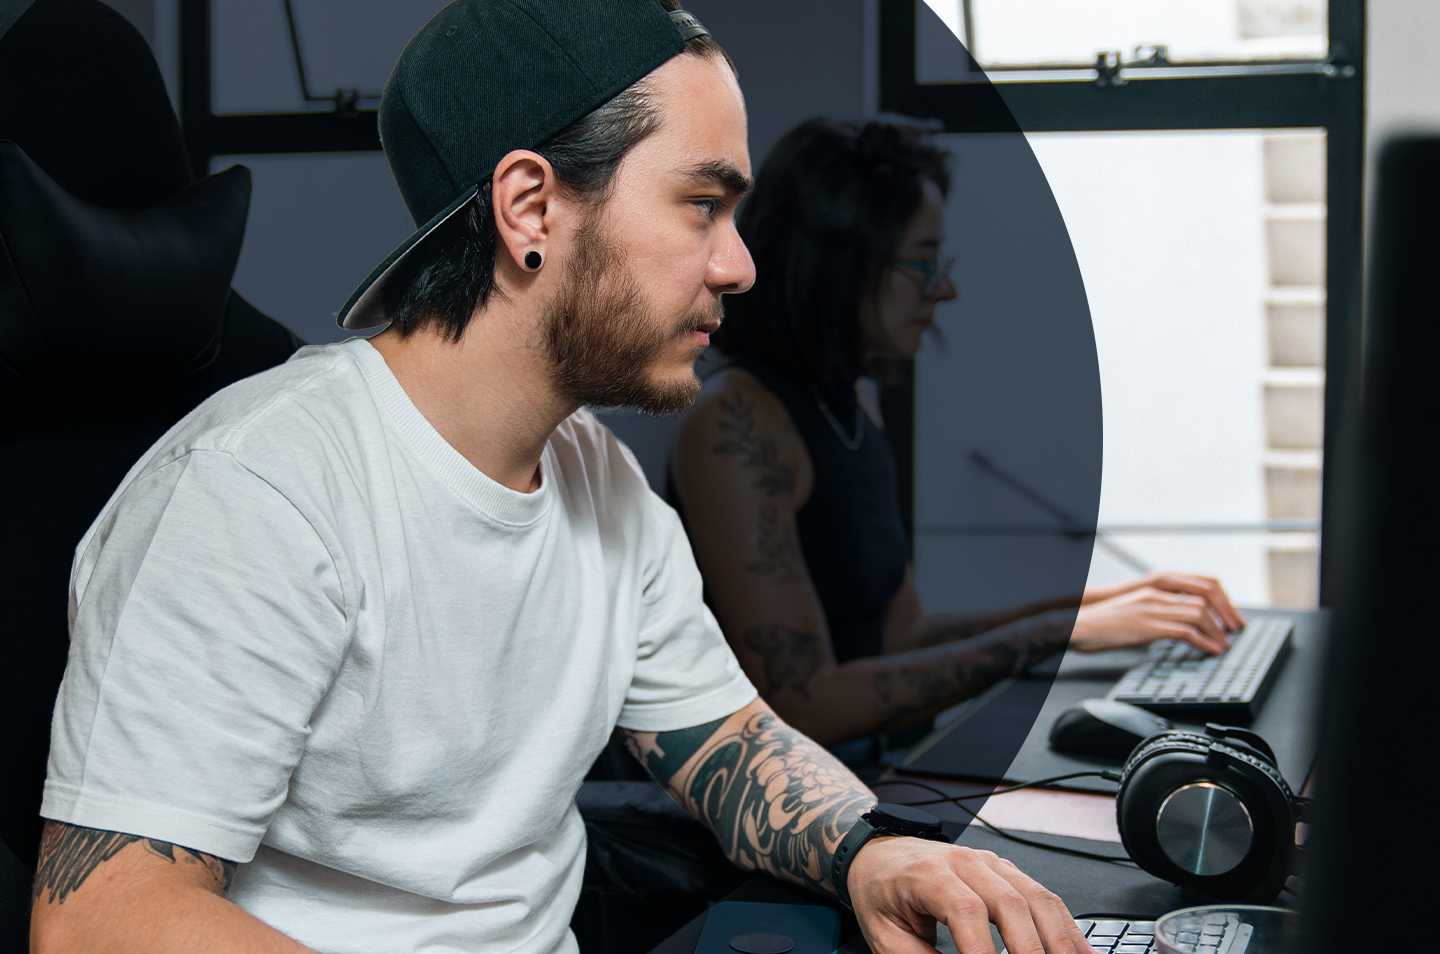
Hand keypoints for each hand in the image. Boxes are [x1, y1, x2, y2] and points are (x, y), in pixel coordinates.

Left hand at [847, 835, 1090, 953]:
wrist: (878, 852)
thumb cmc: (880, 891)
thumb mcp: (883, 933)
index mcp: (928, 873)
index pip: (965, 911)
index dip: (984, 951)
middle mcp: (964, 862)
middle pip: (1009, 902)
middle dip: (1032, 950)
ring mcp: (989, 863)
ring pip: (1035, 896)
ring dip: (1060, 938)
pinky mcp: (1005, 871)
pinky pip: (1042, 895)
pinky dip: (1064, 924)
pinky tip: (1079, 950)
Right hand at [1071, 583, 1234, 655]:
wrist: (1077, 625)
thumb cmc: (1102, 623)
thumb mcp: (1134, 612)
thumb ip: (1156, 614)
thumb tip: (1176, 627)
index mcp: (1155, 588)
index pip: (1200, 585)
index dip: (1222, 601)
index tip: (1230, 617)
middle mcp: (1157, 594)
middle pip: (1205, 598)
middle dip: (1225, 616)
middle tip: (1234, 632)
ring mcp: (1152, 609)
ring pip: (1199, 614)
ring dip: (1216, 631)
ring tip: (1223, 645)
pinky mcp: (1148, 626)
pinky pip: (1185, 632)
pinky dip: (1203, 642)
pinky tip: (1209, 651)